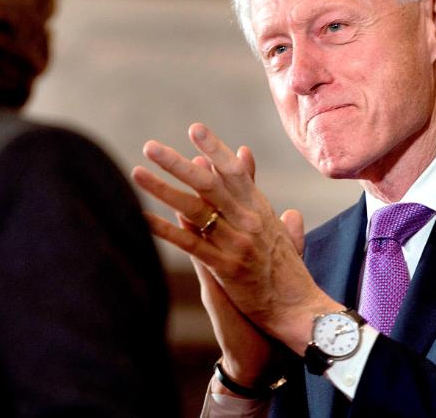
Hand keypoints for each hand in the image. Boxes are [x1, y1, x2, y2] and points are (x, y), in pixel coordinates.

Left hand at [133, 123, 343, 353]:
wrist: (298, 308)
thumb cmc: (290, 273)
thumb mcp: (284, 234)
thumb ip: (273, 209)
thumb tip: (278, 196)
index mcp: (260, 209)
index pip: (235, 171)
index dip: (215, 148)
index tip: (195, 128)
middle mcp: (248, 220)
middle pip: (209, 183)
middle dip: (177, 163)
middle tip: (151, 147)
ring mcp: (237, 242)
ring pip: (194, 208)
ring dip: (163, 189)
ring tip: (137, 173)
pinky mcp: (226, 267)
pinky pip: (190, 244)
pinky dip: (165, 229)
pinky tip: (143, 218)